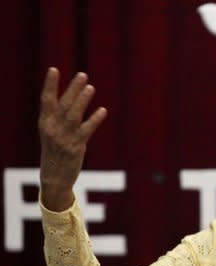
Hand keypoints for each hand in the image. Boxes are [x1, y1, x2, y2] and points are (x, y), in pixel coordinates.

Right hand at [39, 68, 106, 210]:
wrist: (54, 177)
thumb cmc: (54, 152)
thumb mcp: (50, 133)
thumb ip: (57, 117)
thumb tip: (70, 98)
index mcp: (44, 123)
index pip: (46, 100)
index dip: (50, 84)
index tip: (53, 69)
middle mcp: (52, 128)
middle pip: (64, 104)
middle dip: (73, 88)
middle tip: (83, 74)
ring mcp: (64, 138)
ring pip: (74, 115)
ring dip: (83, 100)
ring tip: (91, 87)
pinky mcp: (76, 147)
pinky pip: (87, 130)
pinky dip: (95, 120)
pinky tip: (103, 110)